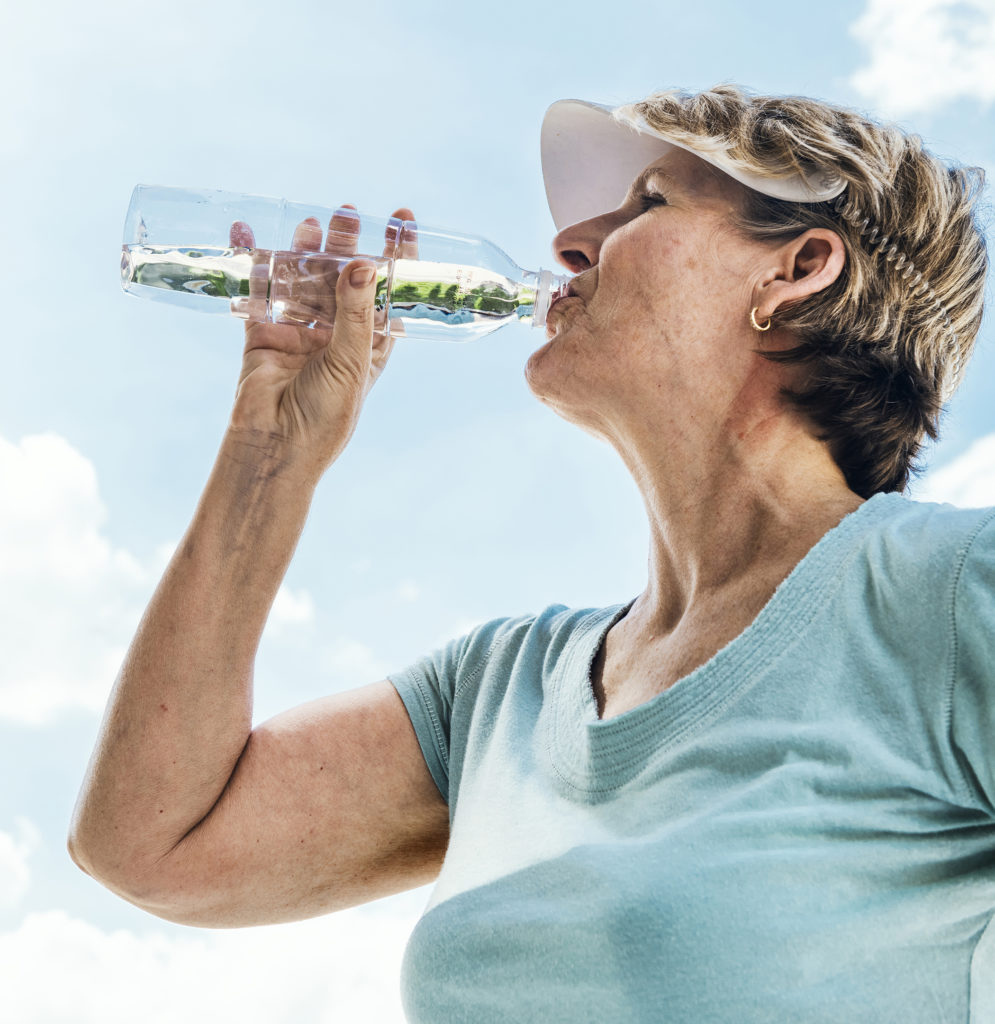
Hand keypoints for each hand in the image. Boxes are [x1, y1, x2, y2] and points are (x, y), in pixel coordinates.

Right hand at [225, 206, 416, 473]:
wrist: (276, 447)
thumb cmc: (326, 416)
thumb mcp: (351, 362)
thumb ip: (355, 313)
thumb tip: (363, 264)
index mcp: (370, 347)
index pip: (388, 293)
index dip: (397, 258)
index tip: (402, 219)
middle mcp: (336, 337)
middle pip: (344, 280)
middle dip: (347, 246)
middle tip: (349, 213)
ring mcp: (299, 333)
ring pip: (304, 281)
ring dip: (307, 251)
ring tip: (311, 223)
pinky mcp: (263, 334)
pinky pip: (259, 290)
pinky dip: (255, 261)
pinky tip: (250, 232)